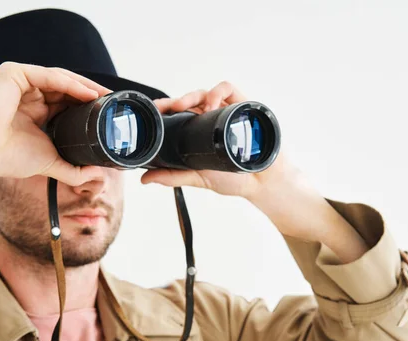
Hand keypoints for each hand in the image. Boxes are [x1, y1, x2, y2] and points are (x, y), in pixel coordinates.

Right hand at [0, 61, 111, 184]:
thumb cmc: (8, 158)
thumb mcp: (50, 162)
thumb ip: (72, 169)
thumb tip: (97, 175)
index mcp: (34, 109)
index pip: (66, 100)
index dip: (87, 104)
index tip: (107, 111)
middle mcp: (26, 92)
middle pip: (65, 86)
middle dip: (89, 92)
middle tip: (110, 101)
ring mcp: (19, 81)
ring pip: (60, 78)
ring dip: (84, 86)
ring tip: (103, 96)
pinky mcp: (12, 73)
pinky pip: (48, 75)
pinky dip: (70, 83)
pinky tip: (88, 93)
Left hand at [141, 81, 342, 242]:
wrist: (262, 183)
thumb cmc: (233, 178)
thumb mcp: (197, 177)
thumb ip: (173, 176)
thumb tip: (145, 179)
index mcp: (199, 130)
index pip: (180, 113)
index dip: (166, 108)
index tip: (154, 110)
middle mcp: (212, 117)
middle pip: (190, 100)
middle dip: (175, 100)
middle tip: (165, 107)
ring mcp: (228, 111)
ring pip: (207, 92)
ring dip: (193, 95)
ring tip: (185, 105)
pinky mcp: (243, 107)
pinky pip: (229, 89)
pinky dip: (218, 91)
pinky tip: (212, 104)